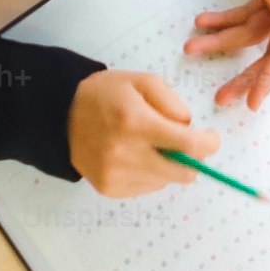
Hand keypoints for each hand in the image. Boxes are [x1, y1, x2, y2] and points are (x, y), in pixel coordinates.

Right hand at [67, 69, 219, 197]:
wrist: (59, 115)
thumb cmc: (106, 95)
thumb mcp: (143, 82)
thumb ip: (174, 103)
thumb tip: (190, 131)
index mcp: (135, 123)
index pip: (188, 146)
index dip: (208, 144)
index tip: (210, 139)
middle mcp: (125, 154)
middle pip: (183, 172)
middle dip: (191, 158)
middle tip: (182, 143)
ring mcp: (116, 175)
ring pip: (166, 181)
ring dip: (168, 165)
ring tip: (148, 145)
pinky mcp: (109, 188)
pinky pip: (147, 187)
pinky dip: (150, 174)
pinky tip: (133, 156)